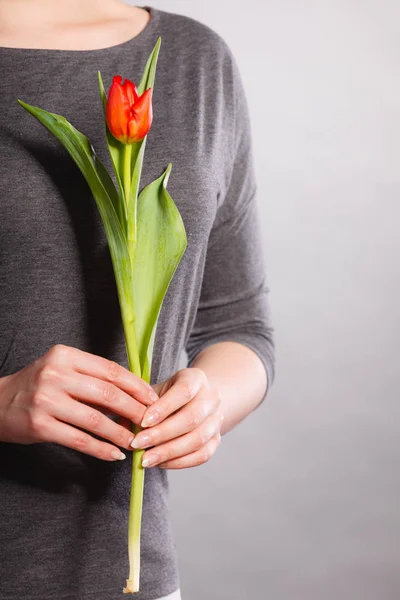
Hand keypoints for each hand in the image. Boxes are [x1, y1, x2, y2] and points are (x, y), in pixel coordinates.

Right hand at [0, 344, 157, 460]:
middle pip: (107, 394)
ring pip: (96, 420)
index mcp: (65, 356)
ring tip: (134, 442)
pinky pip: (80, 440)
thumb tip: (135, 394)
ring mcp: (46, 400)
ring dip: (120, 433)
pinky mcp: (40, 425)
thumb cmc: (38, 386)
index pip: (110, 370)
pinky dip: (101, 449)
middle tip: (149, 423)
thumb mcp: (63, 370)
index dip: (136, 386)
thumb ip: (93, 378)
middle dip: (134, 410)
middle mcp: (55, 374)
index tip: (152, 399)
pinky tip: (114, 454)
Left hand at [131, 367, 223, 468]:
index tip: (143, 422)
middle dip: (162, 434)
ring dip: (169, 452)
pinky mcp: (217, 439)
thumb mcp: (154, 391)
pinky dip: (179, 462)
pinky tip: (160, 463)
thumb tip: (121, 423)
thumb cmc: (166, 396)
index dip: (164, 408)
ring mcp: (217, 419)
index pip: (184, 391)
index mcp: (196, 378)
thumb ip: (138, 403)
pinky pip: (201, 455)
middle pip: (191, 418)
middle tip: (137, 445)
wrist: (194, 401)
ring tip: (145, 459)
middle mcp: (211, 397)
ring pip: (198, 439)